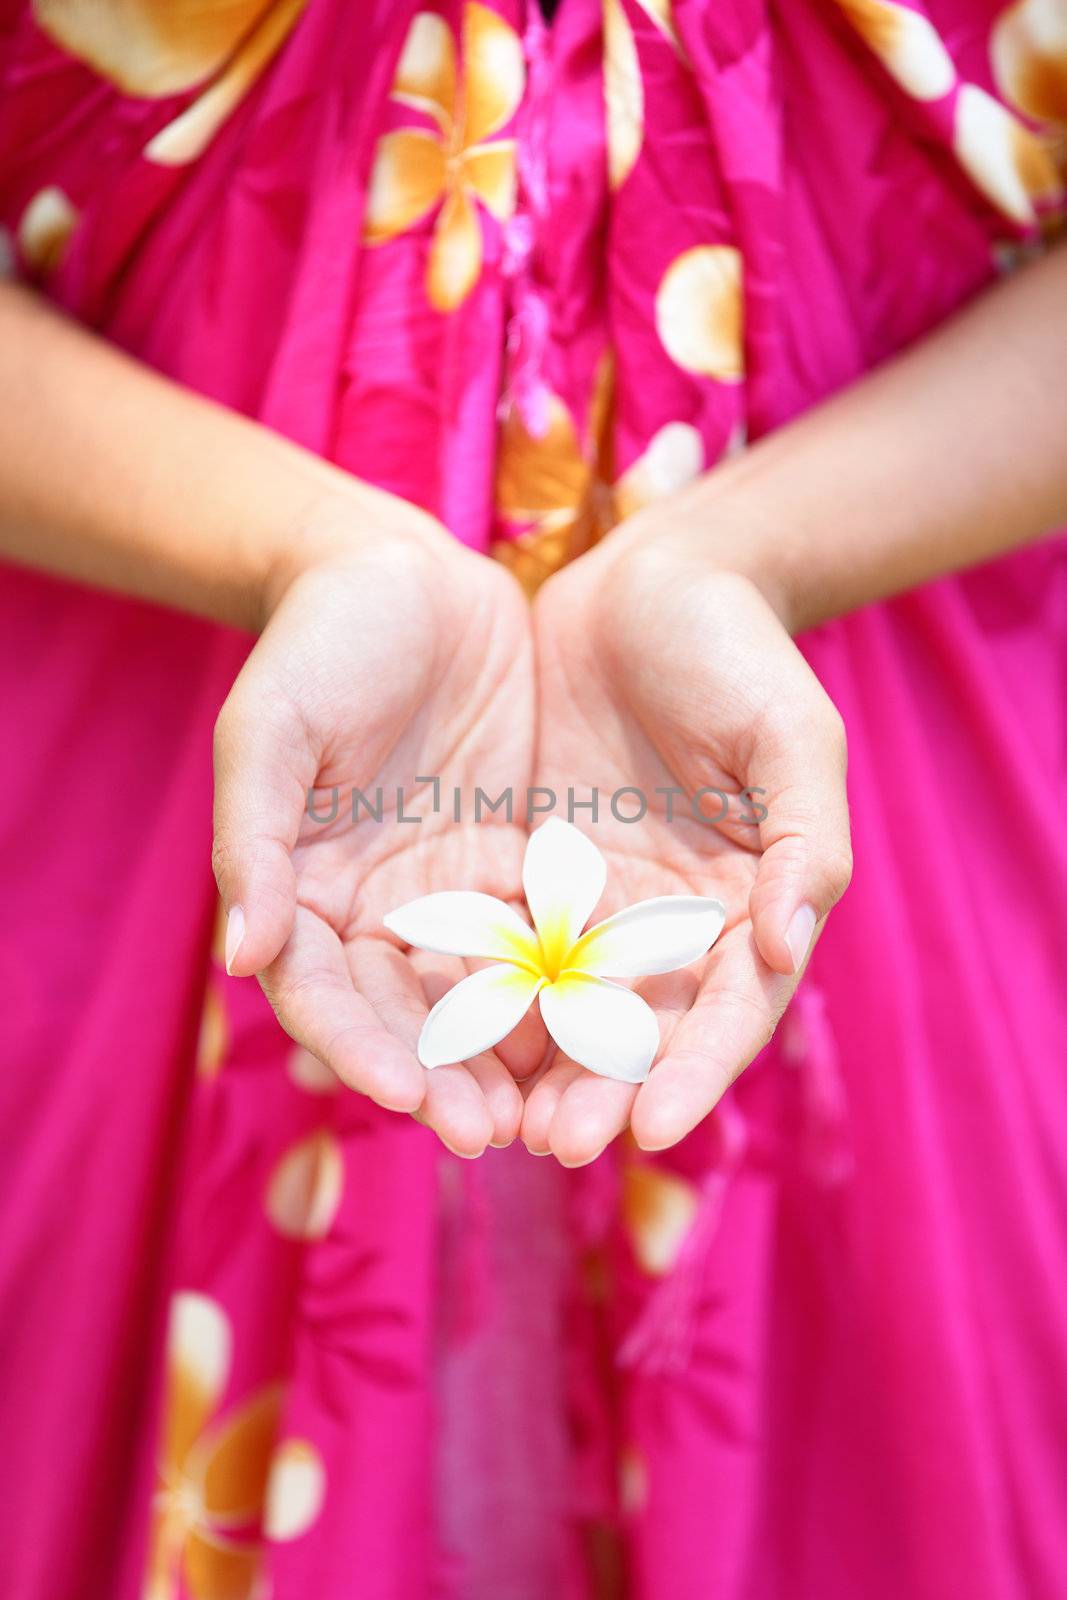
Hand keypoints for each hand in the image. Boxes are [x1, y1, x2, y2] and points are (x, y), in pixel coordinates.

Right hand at [211, 492, 538, 1155]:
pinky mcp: (514, 868)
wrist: (405, 572)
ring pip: (483, 997)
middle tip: (496, 1136)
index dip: (358, 1050)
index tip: (408, 1096)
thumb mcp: (273, 728)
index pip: (323, 996)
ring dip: (516, 1057)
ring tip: (561, 1112)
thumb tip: (241, 957)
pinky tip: (614, 1025)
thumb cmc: (320, 641)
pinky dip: (571, 987)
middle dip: (447, 1080)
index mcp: (300, 894)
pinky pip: (545, 940)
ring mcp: (448, 896)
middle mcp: (374, 912)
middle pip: (406, 1019)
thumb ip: (254, 840)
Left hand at [522, 509, 851, 1162]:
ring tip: (490, 1123)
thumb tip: (791, 948)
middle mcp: (673, 922)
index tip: (653, 1126)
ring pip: (565, 1008)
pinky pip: (502, 946)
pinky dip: (477, 995)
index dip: (696, 1072)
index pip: (729, 1010)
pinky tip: (436, 1032)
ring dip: (532, 1068)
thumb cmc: (737, 652)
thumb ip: (806, 842)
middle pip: (641, 1032)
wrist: (647, 582)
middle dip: (601, 1091)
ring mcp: (599, 903)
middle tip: (553, 1144)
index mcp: (749, 903)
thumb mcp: (792, 737)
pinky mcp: (534, 873)